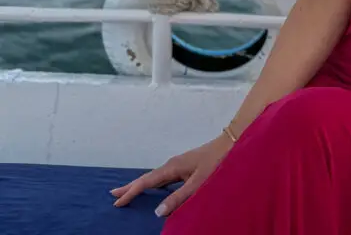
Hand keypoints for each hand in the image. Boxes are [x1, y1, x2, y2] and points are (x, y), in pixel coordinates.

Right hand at [111, 134, 231, 216]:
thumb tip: (157, 212)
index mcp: (172, 167)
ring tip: (129, 192)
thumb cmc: (216, 162)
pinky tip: (155, 188)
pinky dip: (154, 183)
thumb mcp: (198, 183)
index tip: (117, 201)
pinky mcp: (186, 166)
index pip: (147, 182)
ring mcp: (179, 164)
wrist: (232, 143)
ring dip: (141, 184)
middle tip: (113, 195)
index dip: (131, 192)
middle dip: (131, 186)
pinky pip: (164, 177)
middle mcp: (173, 164)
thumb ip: (178, 198)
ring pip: (155, 177)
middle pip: (147, 178)